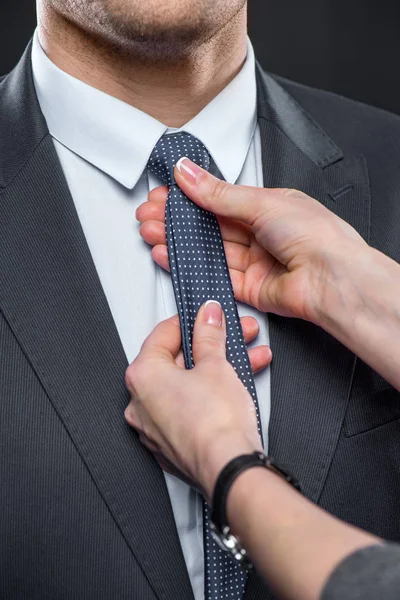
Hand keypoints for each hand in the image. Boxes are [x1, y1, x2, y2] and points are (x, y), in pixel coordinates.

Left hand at [125, 301, 267, 500]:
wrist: (229, 469)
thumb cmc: (215, 423)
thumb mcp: (216, 364)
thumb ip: (209, 335)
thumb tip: (207, 317)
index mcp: (142, 376)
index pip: (163, 334)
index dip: (190, 320)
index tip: (207, 316)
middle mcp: (141, 403)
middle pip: (176, 360)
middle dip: (211, 345)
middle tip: (232, 335)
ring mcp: (155, 427)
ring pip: (187, 385)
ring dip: (218, 369)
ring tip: (247, 359)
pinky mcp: (173, 444)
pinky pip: (190, 408)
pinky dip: (210, 394)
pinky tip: (237, 385)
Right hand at [137, 160, 366, 323]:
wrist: (332, 278)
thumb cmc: (316, 236)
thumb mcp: (261, 202)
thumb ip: (218, 194)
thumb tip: (189, 174)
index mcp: (269, 207)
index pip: (220, 199)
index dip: (190, 196)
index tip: (164, 193)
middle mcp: (262, 234)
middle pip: (210, 226)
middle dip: (177, 219)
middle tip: (150, 214)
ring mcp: (255, 262)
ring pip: (209, 250)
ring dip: (178, 241)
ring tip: (151, 232)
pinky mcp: (250, 289)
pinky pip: (214, 275)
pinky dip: (190, 264)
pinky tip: (170, 254)